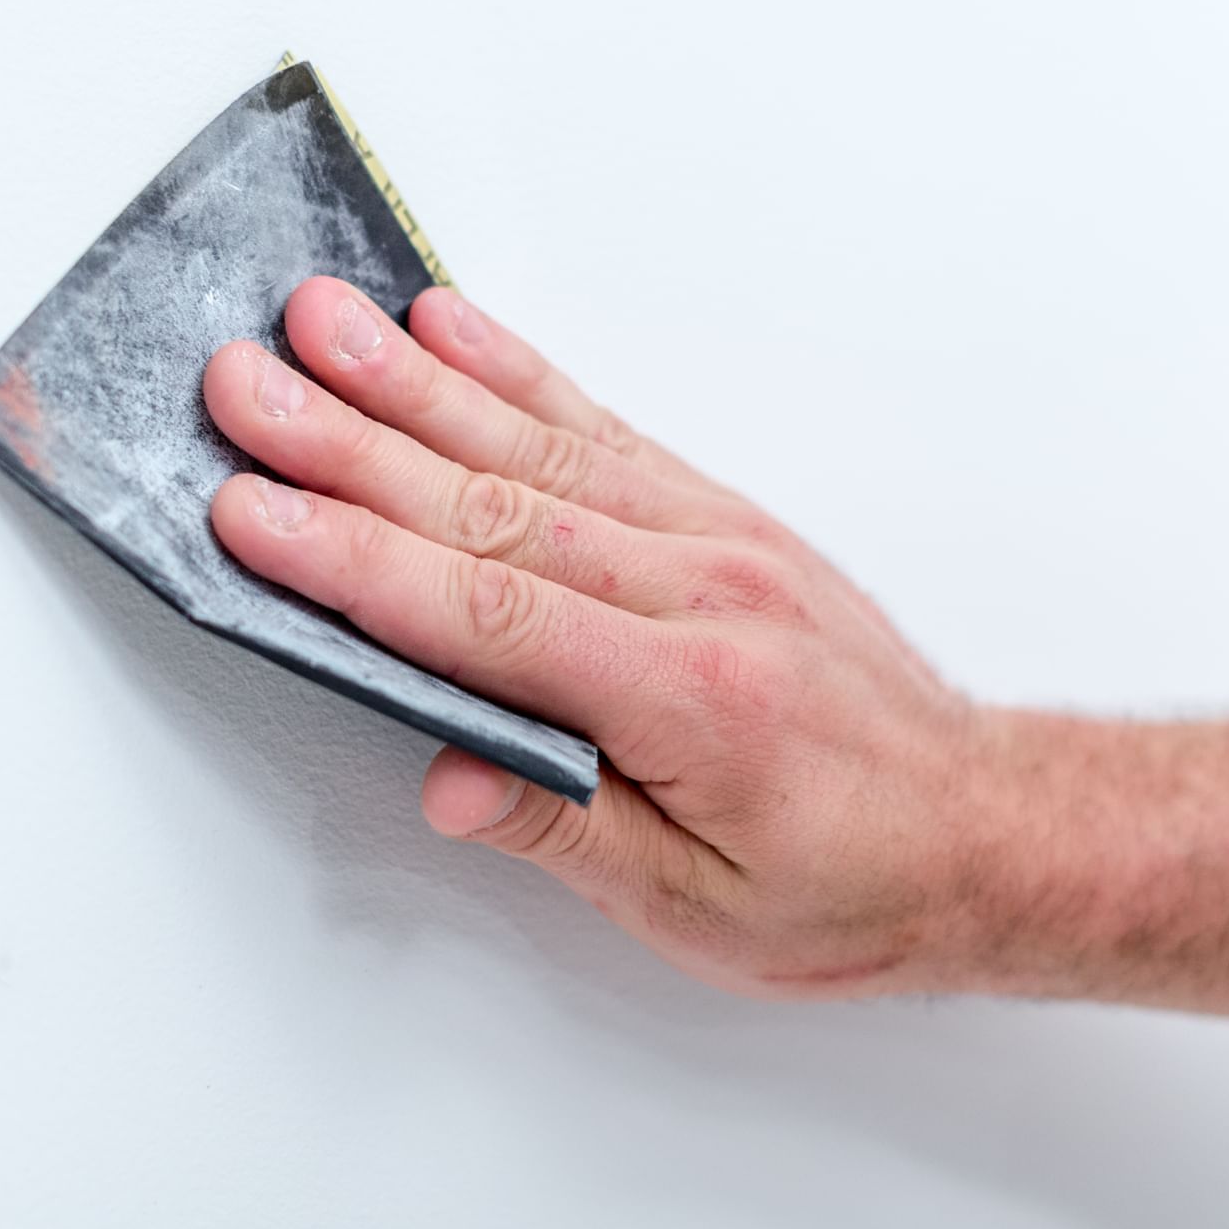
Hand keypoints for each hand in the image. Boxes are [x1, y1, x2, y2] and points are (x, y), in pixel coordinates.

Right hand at [202, 277, 1047, 998]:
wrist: (987, 826)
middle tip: (242, 383)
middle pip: (487, 502)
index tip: (254, 512)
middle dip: (348, 442)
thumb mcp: (704, 909)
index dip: (357, 561)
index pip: (485, 614)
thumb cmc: (852, 879)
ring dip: (411, 381)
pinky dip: (517, 371)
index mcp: (684, 696)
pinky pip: (602, 427)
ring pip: (534, 444)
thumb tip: (448, 778)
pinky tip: (448, 328)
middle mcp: (695, 590)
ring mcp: (709, 537)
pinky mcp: (718, 514)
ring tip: (316, 319)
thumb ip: (569, 829)